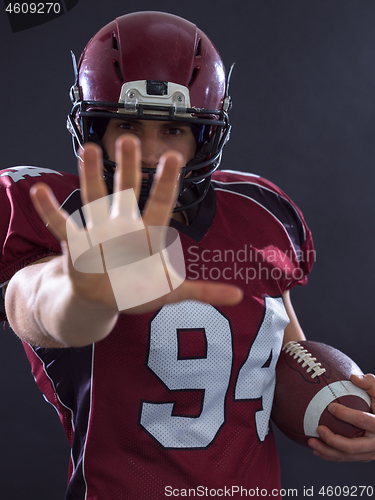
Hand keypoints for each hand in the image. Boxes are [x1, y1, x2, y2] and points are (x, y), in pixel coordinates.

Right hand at [30, 135, 242, 314]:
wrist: (105, 297)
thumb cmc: (139, 289)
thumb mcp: (172, 290)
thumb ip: (204, 291)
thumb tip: (241, 297)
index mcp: (148, 233)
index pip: (161, 202)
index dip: (167, 182)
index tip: (174, 156)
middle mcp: (123, 225)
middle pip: (127, 191)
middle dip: (129, 167)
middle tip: (130, 139)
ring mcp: (98, 232)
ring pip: (94, 198)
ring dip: (91, 176)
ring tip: (89, 150)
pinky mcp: (75, 245)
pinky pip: (60, 226)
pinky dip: (49, 212)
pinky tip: (39, 192)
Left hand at [308, 373, 374, 461]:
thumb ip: (370, 383)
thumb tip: (353, 377)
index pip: (363, 420)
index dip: (347, 415)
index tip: (330, 407)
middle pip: (352, 446)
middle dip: (333, 440)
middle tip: (318, 429)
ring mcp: (370, 453)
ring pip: (347, 456)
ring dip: (327, 451)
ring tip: (311, 442)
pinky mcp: (364, 456)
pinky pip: (346, 458)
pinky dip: (331, 456)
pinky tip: (316, 449)